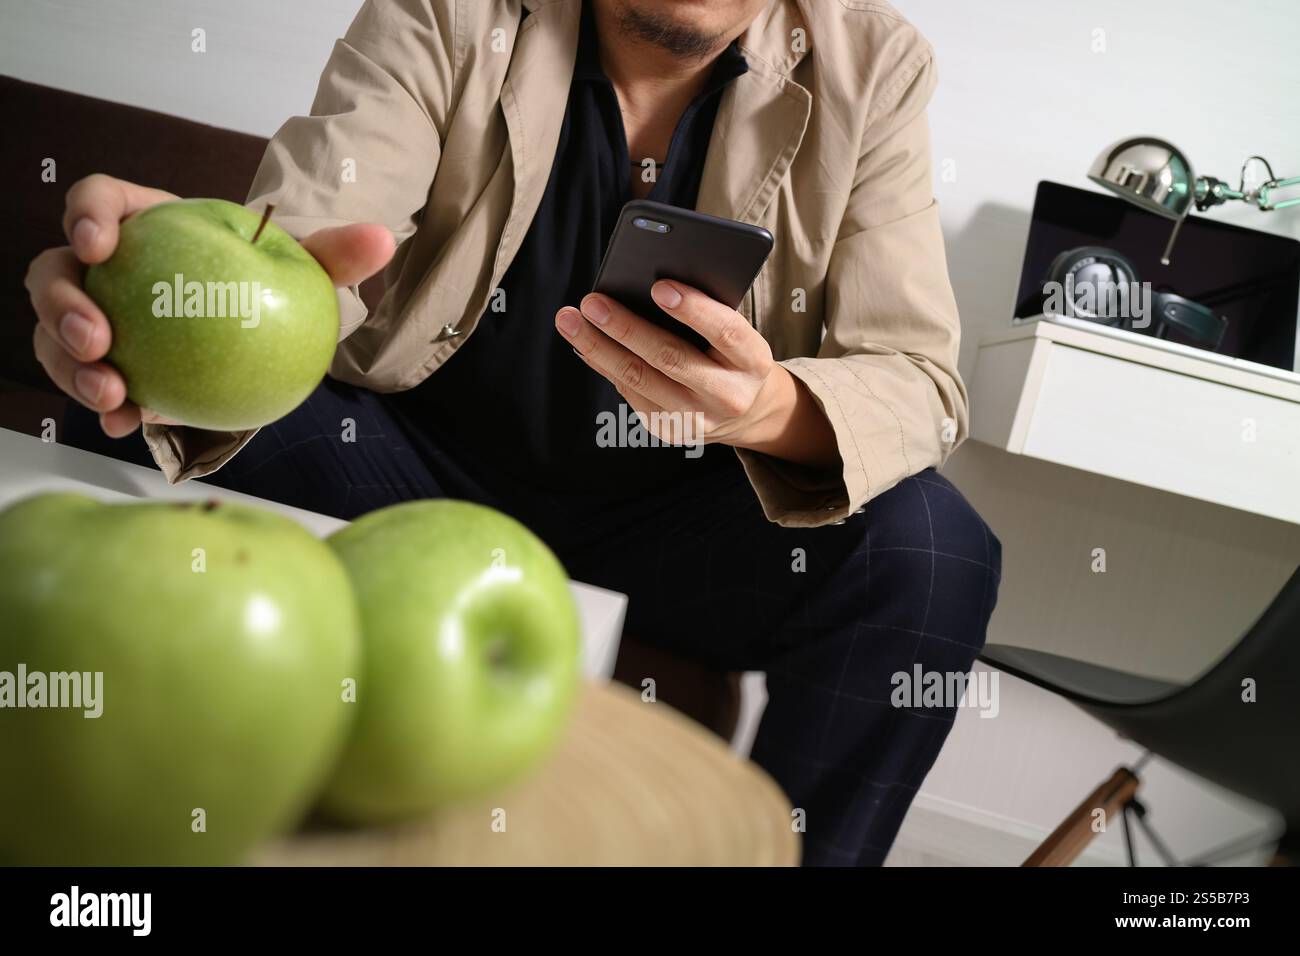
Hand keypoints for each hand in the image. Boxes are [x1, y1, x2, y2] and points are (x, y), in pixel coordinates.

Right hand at [24, 174, 395, 436]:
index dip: (86, 215)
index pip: (98, 201)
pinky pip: (89, 384)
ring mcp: (103, 319)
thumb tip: (383, 239)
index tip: (101, 245)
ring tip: (114, 394)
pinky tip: (127, 424)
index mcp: (146, 226)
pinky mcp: (110, 367)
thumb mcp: (305, 271)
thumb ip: (334, 253)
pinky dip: (103, 406)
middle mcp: (110, 271)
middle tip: (100, 340)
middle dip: (62, 305)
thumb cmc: (272, 288)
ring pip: (57, 335)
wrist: (264, 337)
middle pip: (55, 272)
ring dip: (71, 366)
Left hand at [554, 280, 837, 466]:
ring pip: (640, 379)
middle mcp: (729, 396)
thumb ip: (705, 310)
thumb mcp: (734, 332)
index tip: (659, 286)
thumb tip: (642, 286)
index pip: (726, 332)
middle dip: (626, 327)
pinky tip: (583, 345)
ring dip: (598, 347)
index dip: (694, 310)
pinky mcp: (671, 431)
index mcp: (754, 361)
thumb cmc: (731, 353)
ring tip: (570, 320)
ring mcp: (698, 420)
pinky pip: (631, 394)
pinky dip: (604, 365)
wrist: (745, 410)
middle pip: (670, 358)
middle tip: (591, 301)